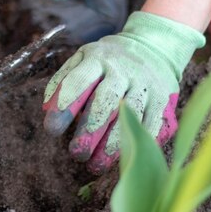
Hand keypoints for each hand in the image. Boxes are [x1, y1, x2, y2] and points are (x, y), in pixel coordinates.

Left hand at [43, 12, 205, 172]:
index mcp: (97, 59)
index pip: (78, 82)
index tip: (51, 129)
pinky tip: (125, 159)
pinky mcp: (163, 98)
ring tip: (96, 165)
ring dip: (113, 144)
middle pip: (105, 101)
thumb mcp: (82, 59)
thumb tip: (47, 108)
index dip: (64, 106)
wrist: (152, 46)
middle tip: (75, 154)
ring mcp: (145, 84)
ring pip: (130, 116)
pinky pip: (152, 123)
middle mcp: (122, 70)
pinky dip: (139, 142)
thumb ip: (63, 80)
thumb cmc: (107, 60)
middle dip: (90, 130)